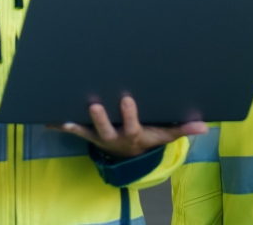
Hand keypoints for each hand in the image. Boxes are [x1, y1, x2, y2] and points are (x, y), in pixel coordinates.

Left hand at [53, 96, 207, 158]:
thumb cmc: (149, 136)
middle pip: (105, 129)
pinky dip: (60, 126)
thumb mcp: (165, 133)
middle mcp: (114, 137)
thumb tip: (205, 127)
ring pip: (86, 131)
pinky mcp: (89, 134)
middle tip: (93, 104)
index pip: (131, 125)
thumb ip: (183, 129)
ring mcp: (99, 137)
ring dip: (75, 124)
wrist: (130, 154)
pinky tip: (46, 119)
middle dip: (99, 118)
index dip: (128, 114)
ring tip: (62, 116)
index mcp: (133, 134)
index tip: (126, 98)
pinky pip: (73, 130)